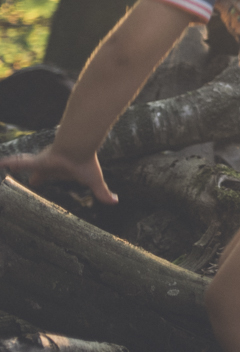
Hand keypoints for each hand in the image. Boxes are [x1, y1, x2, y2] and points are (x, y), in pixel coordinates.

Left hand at [0, 146, 117, 204]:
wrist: (80, 149)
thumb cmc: (86, 163)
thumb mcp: (94, 181)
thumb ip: (102, 192)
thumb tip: (116, 202)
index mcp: (59, 171)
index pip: (46, 176)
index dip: (40, 178)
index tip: (34, 181)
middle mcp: (48, 166)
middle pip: (36, 171)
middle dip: (30, 173)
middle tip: (23, 177)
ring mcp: (41, 163)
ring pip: (23, 165)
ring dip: (14, 166)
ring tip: (3, 165)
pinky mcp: (37, 161)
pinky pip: (18, 162)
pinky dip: (7, 163)